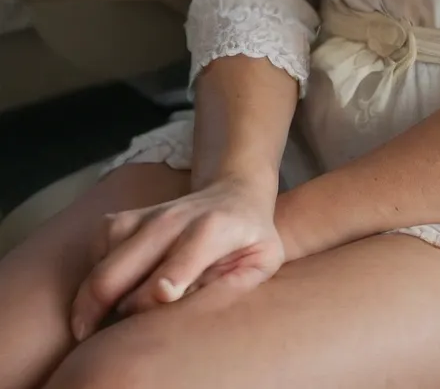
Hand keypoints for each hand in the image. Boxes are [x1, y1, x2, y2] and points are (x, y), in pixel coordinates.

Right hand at [70, 173, 282, 340]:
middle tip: (90, 338)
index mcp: (213, 231)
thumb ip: (236, 284)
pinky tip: (101, 291)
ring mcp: (150, 216)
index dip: (160, 290)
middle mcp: (176, 220)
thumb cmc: (251, 236)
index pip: (178, 264)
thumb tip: (195, 306)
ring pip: (106, 254)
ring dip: (91, 292)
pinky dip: (93, 268)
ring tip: (86, 324)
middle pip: (127, 264)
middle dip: (102, 303)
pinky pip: (100, 242)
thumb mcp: (262, 260)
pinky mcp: (131, 216)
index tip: (153, 307)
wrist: (236, 191)